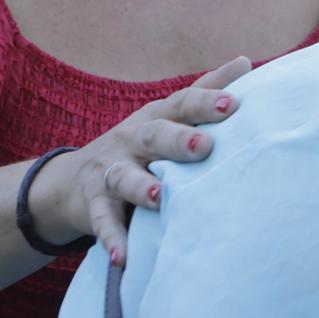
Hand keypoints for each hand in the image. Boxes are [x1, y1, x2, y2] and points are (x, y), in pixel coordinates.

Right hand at [34, 57, 250, 263]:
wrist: (73, 182)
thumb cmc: (140, 145)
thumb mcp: (166, 116)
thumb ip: (204, 90)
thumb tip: (245, 60)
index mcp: (156, 119)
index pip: (182, 105)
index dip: (207, 103)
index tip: (234, 104)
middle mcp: (132, 141)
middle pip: (154, 136)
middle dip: (178, 140)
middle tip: (205, 147)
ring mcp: (110, 173)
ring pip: (125, 178)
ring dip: (141, 187)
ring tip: (161, 197)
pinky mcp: (93, 205)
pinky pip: (103, 222)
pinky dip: (112, 239)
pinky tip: (124, 257)